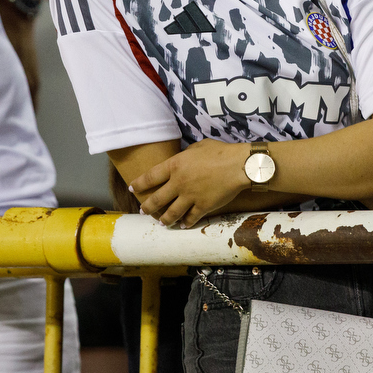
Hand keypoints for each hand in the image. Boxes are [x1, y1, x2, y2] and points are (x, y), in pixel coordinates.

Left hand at [130, 140, 250, 226]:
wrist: (239, 165)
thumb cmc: (220, 152)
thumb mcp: (198, 147)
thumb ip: (186, 155)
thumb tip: (184, 159)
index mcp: (175, 165)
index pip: (150, 176)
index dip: (139, 183)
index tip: (133, 188)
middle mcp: (179, 183)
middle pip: (157, 199)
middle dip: (147, 207)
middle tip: (143, 211)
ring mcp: (190, 196)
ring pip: (171, 213)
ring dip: (164, 219)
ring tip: (161, 222)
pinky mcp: (203, 206)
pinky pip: (191, 218)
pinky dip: (186, 223)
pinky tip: (183, 225)